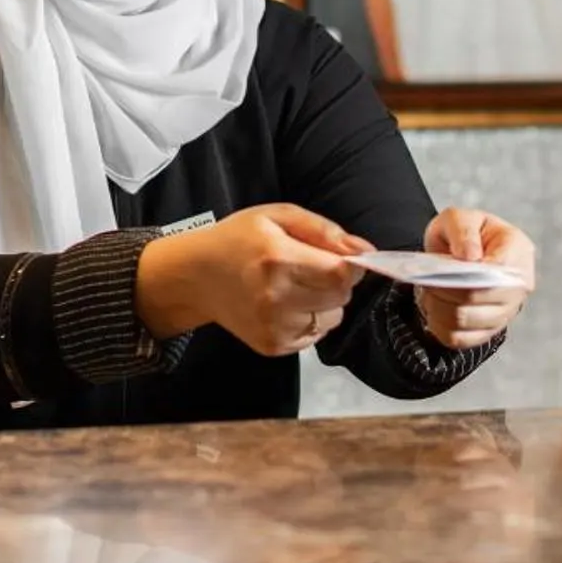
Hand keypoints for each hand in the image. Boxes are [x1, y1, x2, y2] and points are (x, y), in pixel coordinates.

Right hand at [137, 204, 369, 356]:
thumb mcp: (278, 216)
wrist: (197, 276)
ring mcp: (273, 327)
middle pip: (341, 297)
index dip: (350, 265)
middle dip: (337, 282)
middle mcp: (275, 298)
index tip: (340, 258)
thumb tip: (364, 250)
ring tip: (295, 286)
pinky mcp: (272, 346)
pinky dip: (309, 319)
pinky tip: (286, 304)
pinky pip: (315, 335)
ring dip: (325, 303)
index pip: (341, 274)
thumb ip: (325, 231)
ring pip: (332, 319)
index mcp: (278, 259)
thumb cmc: (238, 241)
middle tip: (312, 268)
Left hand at [414, 208, 536, 348]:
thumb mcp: (459, 218)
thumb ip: (464, 230)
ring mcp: (507, 311)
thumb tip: (470, 257)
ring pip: (467, 321)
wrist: (462, 253)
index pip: (497, 270)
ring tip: (428, 293)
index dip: (467, 273)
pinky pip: (461, 339)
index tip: (442, 268)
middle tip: (426, 281)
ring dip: (439, 308)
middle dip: (445, 290)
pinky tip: (433, 311)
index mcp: (518, 250)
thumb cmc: (464, 233)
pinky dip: (440, 327)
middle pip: (478, 298)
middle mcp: (518, 285)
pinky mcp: (489, 330)